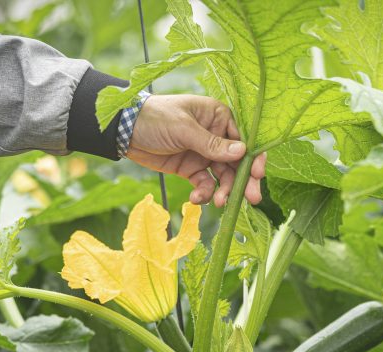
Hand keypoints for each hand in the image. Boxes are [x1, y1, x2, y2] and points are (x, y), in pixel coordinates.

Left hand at [126, 94, 265, 206]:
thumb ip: (212, 143)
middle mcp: (216, 135)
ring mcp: (204, 154)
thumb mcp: (184, 128)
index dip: (253, 158)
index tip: (258, 175)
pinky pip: (205, 184)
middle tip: (253, 199)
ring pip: (223, 176)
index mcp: (218, 117)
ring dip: (224, 190)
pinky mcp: (191, 169)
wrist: (125, 130)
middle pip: (237, 162)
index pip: (243, 139)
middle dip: (244, 181)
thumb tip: (242, 152)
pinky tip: (196, 198)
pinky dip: (204, 193)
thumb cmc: (155, 118)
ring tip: (220, 202)